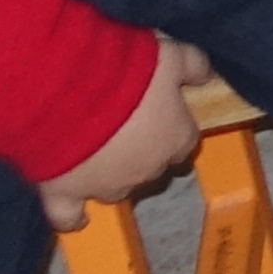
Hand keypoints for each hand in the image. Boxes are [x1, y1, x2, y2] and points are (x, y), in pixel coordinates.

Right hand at [35, 40, 208, 225]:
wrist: (67, 94)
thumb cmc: (127, 74)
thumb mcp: (170, 56)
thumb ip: (193, 66)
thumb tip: (206, 77)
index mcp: (176, 139)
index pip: (185, 142)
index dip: (173, 127)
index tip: (161, 114)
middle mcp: (147, 171)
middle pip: (153, 166)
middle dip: (144, 150)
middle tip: (124, 125)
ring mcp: (106, 187)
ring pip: (118, 189)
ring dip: (113, 175)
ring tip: (97, 154)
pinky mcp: (65, 195)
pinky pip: (69, 216)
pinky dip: (72, 217)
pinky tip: (76, 215)